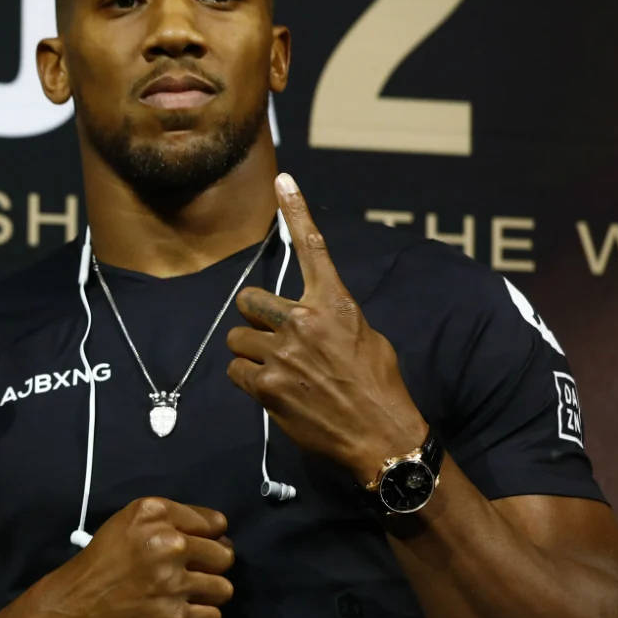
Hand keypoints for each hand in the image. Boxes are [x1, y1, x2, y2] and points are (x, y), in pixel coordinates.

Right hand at [33, 497, 234, 617]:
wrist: (70, 609)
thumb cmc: (98, 565)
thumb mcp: (125, 525)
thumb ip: (168, 523)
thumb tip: (219, 538)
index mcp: (154, 513)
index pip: (215, 522)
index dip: (208, 538)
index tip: (195, 551)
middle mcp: (168, 542)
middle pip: (224, 555)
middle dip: (209, 567)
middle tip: (186, 576)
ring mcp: (173, 581)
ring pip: (224, 588)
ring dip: (205, 595)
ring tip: (180, 597)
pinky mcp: (176, 616)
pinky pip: (214, 617)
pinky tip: (176, 615)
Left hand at [226, 174, 428, 483]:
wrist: (382, 438)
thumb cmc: (379, 388)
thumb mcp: (367, 339)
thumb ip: (332, 318)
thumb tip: (309, 316)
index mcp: (335, 305)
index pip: (313, 249)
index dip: (297, 211)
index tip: (283, 179)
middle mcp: (305, 322)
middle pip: (248, 301)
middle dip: (254, 320)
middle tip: (273, 340)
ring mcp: (282, 354)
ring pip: (236, 339)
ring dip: (249, 353)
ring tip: (278, 371)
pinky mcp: (265, 385)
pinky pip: (235, 371)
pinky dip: (247, 380)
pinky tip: (272, 391)